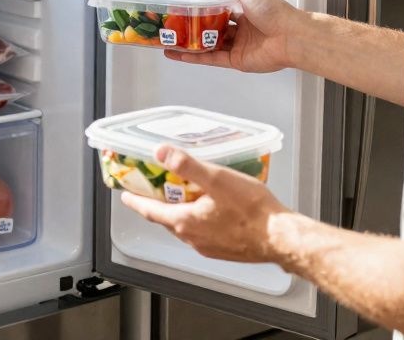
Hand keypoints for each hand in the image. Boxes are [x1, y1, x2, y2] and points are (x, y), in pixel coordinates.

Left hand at [120, 145, 290, 263]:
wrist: (279, 237)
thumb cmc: (251, 210)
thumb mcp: (216, 179)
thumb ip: (187, 165)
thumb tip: (161, 153)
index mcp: (184, 222)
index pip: (150, 211)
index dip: (136, 201)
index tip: (125, 196)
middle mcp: (192, 238)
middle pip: (166, 219)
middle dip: (158, 204)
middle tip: (155, 189)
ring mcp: (207, 246)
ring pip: (185, 227)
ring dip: (180, 211)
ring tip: (184, 194)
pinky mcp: (223, 249)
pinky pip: (202, 233)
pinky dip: (198, 219)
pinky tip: (211, 209)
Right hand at [165, 0, 303, 72]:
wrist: (290, 36)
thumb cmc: (274, 11)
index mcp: (244, 9)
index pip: (218, 8)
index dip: (202, 8)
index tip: (184, 7)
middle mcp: (241, 28)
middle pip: (212, 28)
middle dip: (193, 27)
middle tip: (173, 25)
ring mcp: (238, 45)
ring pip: (208, 44)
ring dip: (190, 44)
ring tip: (169, 41)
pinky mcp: (236, 61)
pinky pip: (211, 58)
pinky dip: (194, 57)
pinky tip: (179, 55)